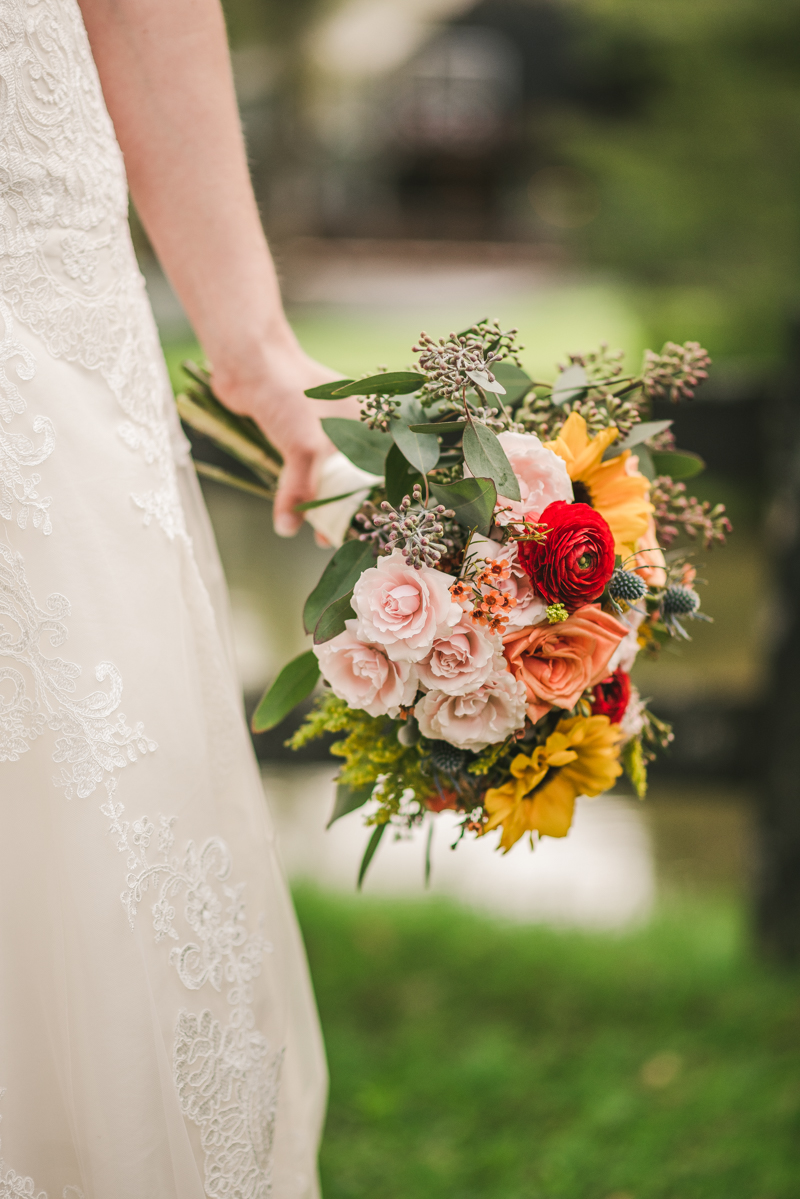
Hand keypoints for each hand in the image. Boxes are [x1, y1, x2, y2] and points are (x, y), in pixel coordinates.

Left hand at [211, 334, 360, 536]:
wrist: (247, 362)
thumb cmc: (287, 394)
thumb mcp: (304, 447)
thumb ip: (300, 489)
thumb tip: (288, 527)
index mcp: (368, 423)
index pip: (382, 470)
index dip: (377, 500)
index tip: (370, 530)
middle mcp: (350, 429)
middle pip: (356, 478)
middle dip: (349, 510)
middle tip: (341, 538)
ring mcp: (322, 433)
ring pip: (328, 477)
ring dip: (323, 505)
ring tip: (319, 534)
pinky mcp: (295, 437)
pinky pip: (303, 472)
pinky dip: (301, 493)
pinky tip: (296, 514)